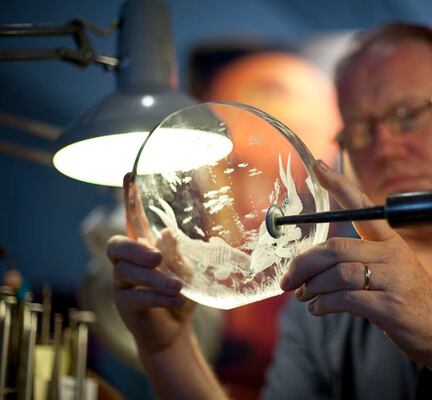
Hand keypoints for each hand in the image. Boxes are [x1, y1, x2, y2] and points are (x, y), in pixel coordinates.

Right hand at [106, 174, 195, 354]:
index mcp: (143, 248)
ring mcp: (122, 285)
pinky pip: (137, 298)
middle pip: (116, 246)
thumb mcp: (187, 272)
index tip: (128, 174)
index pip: (134, 220)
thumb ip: (178, 253)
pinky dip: (159, 298)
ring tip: (179, 287)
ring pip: (128, 274)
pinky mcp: (124, 307)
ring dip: (156, 280)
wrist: (174, 331)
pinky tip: (177, 301)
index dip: (130, 199)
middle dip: (135, 249)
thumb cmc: (180, 295)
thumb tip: (167, 233)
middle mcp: (127, 263)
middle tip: (157, 257)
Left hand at [280, 160, 431, 361]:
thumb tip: (313, 272)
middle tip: (288, 279)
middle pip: (336, 247)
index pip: (361, 206)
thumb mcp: (393, 271)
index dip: (338, 185)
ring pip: (337, 273)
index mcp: (391, 242)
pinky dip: (323, 304)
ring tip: (304, 297)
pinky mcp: (389, 306)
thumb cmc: (412, 302)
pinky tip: (318, 309)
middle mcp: (392, 255)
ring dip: (312, 287)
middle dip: (304, 264)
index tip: (318, 166)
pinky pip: (345, 299)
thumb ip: (359, 263)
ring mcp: (392, 279)